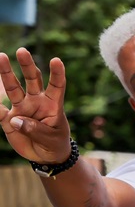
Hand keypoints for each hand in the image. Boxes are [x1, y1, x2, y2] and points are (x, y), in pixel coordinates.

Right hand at [0, 49, 72, 163]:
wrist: (45, 156)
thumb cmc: (54, 143)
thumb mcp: (51, 139)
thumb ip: (36, 130)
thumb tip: (15, 119)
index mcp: (53, 104)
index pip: (56, 86)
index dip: (57, 74)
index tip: (56, 60)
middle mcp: (36, 101)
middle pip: (32, 80)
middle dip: (27, 65)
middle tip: (22, 50)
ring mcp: (21, 108)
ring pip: (13, 88)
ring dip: (6, 74)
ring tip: (0, 56)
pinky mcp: (8, 118)